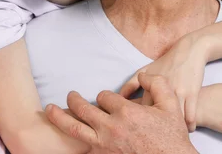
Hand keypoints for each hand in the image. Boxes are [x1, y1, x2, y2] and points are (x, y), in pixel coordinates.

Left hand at [45, 74, 197, 153]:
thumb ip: (158, 84)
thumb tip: (143, 75)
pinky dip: (71, 143)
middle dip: (74, 100)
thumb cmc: (172, 138)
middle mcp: (111, 128)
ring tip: (49, 109)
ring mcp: (104, 145)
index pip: (104, 96)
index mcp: (126, 112)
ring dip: (58, 117)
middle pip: (82, 108)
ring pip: (74, 128)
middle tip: (70, 96)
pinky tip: (61, 138)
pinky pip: (82, 149)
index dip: (106, 97)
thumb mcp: (171, 106)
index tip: (110, 101)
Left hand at [120, 34, 208, 131]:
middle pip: (154, 117)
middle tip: (154, 133)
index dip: (139, 121)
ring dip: (172, 129)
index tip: (141, 126)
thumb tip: (118, 97)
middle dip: (153, 128)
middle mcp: (159, 89)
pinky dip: (188, 127)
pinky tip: (186, 130)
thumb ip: (131, 84)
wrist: (189, 52)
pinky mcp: (193, 95)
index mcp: (147, 84)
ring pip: (173, 120)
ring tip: (170, 133)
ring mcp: (177, 92)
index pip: (138, 109)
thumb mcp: (145, 70)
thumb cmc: (165, 63)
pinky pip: (190, 119)